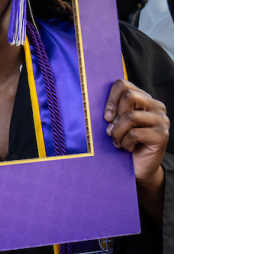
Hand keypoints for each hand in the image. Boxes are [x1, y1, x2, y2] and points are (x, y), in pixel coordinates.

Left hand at [104, 80, 168, 218]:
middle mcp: (156, 106)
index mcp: (145, 99)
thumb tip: (92, 103)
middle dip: (115, 116)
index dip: (110, 99)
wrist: (140, 169)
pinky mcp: (161, 135)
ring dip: (118, 132)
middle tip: (112, 132)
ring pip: (130, 116)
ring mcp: (161, 120)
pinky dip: (125, 143)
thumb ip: (114, 111)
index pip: (123, 84)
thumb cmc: (125, 143)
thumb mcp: (118, 123)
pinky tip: (127, 148)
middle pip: (128, 96)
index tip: (106, 117)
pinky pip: (134, 133)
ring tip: (118, 142)